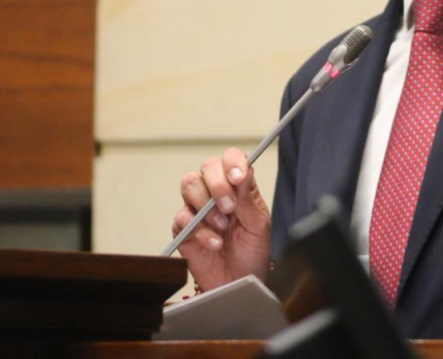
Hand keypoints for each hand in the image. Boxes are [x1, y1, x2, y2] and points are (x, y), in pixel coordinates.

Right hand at [173, 147, 271, 291]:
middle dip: (218, 185)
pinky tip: (214, 242)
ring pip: (190, 185)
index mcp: (238, 186)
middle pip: (207, 167)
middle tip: (229, 207)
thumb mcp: (259, 226)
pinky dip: (201, 230)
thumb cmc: (252, 252)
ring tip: (223, 226)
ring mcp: (198, 209)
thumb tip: (245, 171)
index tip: (237, 176)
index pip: (230, 159)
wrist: (240, 282)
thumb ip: (249, 199)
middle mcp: (216, 192)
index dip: (232, 162)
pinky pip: (182, 217)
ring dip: (207, 206)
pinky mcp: (183, 228)